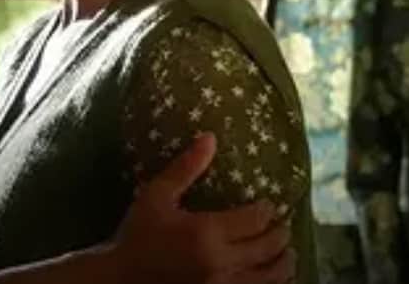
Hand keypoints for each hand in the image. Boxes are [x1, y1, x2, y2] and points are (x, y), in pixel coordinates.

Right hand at [108, 133, 294, 283]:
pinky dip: (272, 283)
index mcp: (206, 232)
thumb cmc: (138, 234)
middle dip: (280, 232)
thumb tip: (210, 138)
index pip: (255, 219)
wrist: (122, 278)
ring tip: (286, 252)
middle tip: (282, 223)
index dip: (268, 209)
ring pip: (271, 276)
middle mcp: (222, 261)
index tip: (270, 204)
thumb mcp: (156, 196)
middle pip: (269, 246)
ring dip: (284, 261)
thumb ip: (185, 168)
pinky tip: (272, 277)